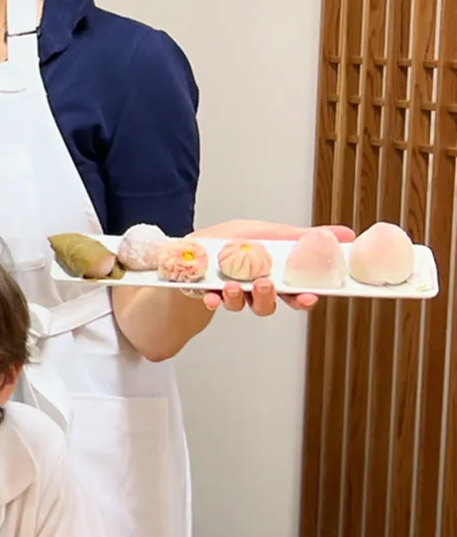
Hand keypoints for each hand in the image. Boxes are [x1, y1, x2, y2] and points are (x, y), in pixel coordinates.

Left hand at [190, 220, 354, 314]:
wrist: (190, 252)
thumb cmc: (232, 241)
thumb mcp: (268, 232)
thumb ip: (302, 236)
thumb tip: (346, 235)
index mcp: (273, 274)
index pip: (294, 293)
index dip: (303, 298)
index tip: (309, 297)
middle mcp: (253, 287)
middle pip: (268, 303)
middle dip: (268, 297)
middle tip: (266, 285)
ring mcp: (231, 293)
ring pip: (241, 304)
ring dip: (238, 297)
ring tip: (232, 285)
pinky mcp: (209, 294)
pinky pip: (212, 301)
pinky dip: (212, 299)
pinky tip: (210, 296)